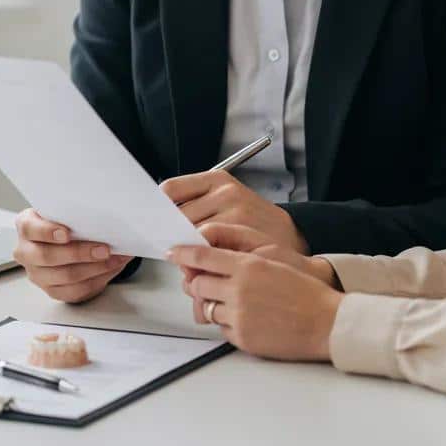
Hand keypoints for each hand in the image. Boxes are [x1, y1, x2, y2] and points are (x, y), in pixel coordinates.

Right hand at [13, 208, 132, 302]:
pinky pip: (75, 291)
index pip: (31, 229)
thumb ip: (73, 212)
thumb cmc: (63, 221)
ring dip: (94, 268)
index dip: (48, 232)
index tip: (67, 233)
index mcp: (26, 226)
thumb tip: (101, 213)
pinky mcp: (52, 290)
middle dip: (80, 253)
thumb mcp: (62, 210)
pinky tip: (110, 268)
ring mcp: (37, 274)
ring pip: (65, 277)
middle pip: (48, 257)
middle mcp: (26, 252)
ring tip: (114, 259)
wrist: (61, 239)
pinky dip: (97, 279)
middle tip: (104, 249)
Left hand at [160, 170, 309, 253]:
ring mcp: (234, 216)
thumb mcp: (230, 200)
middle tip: (170, 243)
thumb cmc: (256, 222)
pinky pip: (205, 254)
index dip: (159, 206)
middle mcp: (226, 194)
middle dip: (172, 232)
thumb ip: (200, 203)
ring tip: (189, 257)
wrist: (292, 238)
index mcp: (219, 180)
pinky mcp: (239, 238)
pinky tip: (205, 265)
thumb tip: (163, 216)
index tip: (152, 217)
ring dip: (184, 250)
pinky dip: (199, 263)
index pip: (172, 189)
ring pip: (190, 236)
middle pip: (178, 215)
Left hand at [178, 223, 337, 321]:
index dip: (183, 254)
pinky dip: (224, 320)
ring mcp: (238, 316)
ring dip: (209, 302)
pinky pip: (219, 328)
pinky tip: (242, 314)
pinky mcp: (241, 338)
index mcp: (247, 266)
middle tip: (199, 279)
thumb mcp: (272, 255)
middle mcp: (238, 291)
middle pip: (196, 284)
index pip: (202, 257)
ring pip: (204, 308)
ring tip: (225, 298)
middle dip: (194, 281)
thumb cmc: (302, 286)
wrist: (324, 320)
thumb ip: (239, 247)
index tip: (173, 252)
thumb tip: (210, 245)